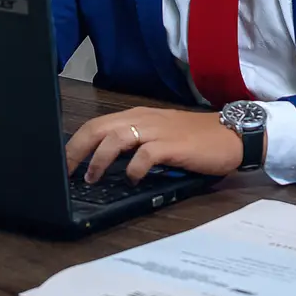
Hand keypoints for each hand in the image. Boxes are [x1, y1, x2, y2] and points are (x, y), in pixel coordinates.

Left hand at [65, 107, 249, 183]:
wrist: (232, 135)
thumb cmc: (196, 140)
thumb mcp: (160, 136)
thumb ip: (136, 144)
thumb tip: (107, 163)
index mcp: (138, 116)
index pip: (97, 124)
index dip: (76, 142)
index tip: (64, 162)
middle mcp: (144, 119)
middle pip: (99, 128)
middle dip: (77, 149)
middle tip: (65, 171)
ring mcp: (158, 131)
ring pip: (116, 138)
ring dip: (99, 159)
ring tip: (91, 177)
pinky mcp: (172, 145)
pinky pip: (144, 154)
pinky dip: (132, 168)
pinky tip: (131, 179)